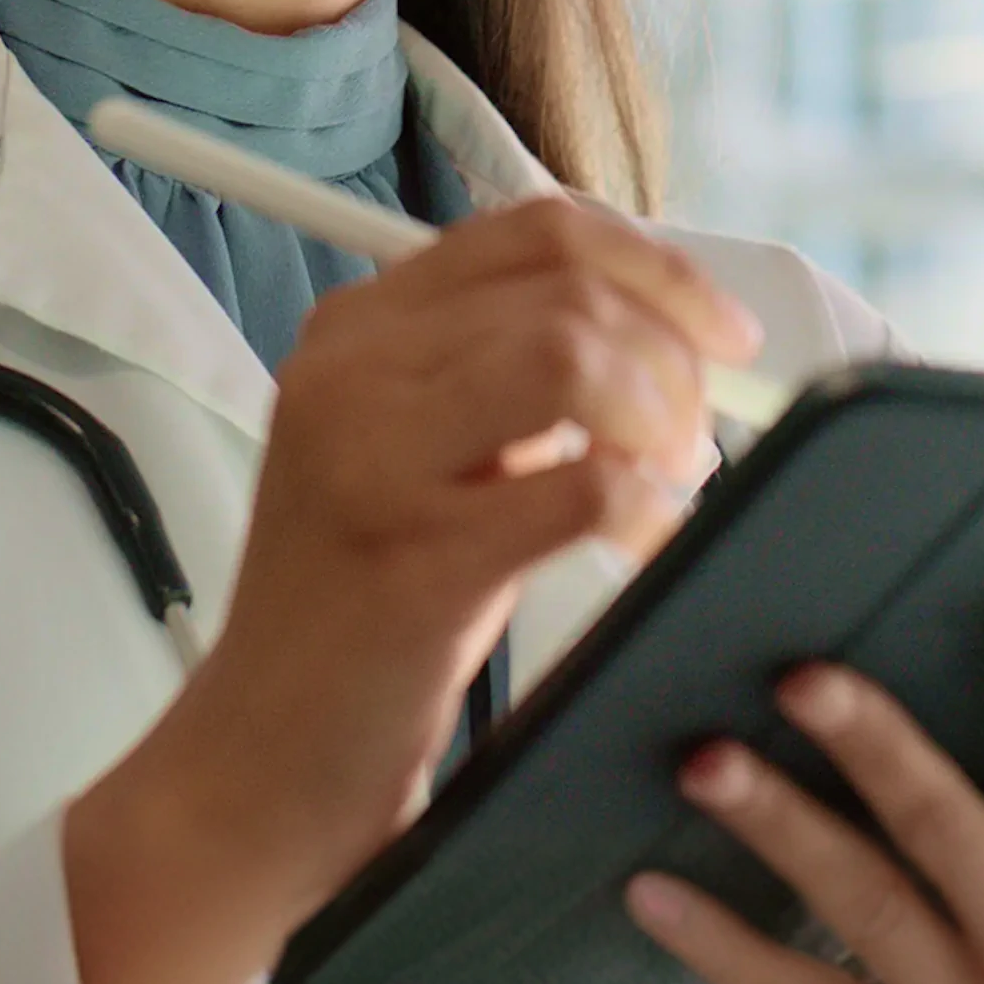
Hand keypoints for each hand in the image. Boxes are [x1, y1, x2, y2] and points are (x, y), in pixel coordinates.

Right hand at [66, 197, 759, 983]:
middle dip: (675, 354)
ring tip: (669, 482)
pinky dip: (644, 508)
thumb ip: (504, 367)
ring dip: (659, 417)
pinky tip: (644, 540)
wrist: (261, 753)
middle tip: (697, 435)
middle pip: (568, 289)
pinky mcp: (411, 561)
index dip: (658, 268)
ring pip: (572, 358)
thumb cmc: (361, 602)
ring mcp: (369, 459)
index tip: (722, 331)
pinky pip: (580, 489)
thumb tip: (667, 326)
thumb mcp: (413, 444)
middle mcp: (349, 370)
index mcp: (356, 326)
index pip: (538, 230)